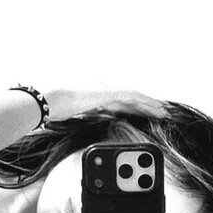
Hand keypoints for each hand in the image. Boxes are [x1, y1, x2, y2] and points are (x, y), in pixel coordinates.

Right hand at [44, 87, 167, 121]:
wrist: (48, 101)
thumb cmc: (55, 108)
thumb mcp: (72, 114)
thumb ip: (85, 116)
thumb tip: (89, 123)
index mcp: (97, 96)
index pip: (120, 102)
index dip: (134, 108)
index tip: (145, 115)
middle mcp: (104, 89)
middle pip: (131, 98)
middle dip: (146, 105)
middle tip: (161, 112)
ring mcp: (106, 89)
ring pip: (135, 96)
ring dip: (150, 104)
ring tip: (163, 111)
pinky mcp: (108, 93)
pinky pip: (132, 96)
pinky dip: (144, 102)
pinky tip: (154, 108)